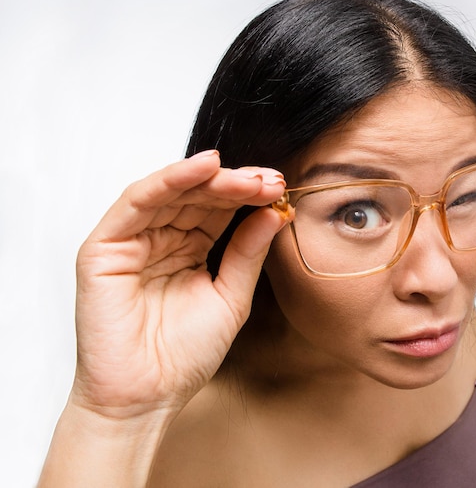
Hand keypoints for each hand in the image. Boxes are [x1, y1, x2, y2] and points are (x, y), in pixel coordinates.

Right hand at [70, 150, 286, 418]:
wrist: (148, 397)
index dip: (248, 196)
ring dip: (212, 180)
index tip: (281, 188)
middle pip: (198, 197)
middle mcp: (160, 239)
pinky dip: (169, 180)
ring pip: (171, 192)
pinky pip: (137, 202)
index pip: (218, 210)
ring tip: (249, 178)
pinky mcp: (104, 247)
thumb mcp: (231, 297)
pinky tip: (203, 167)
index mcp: (189, 249)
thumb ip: (248, 253)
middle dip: (236, 185)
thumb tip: (274, 212)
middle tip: (272, 181)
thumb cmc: (185, 355)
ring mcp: (132, 241)